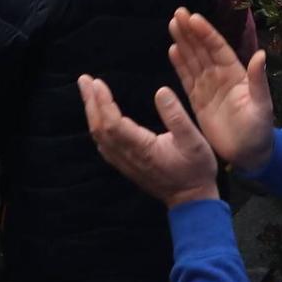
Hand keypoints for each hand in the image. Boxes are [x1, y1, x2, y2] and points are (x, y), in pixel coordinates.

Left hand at [79, 75, 220, 209]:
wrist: (192, 201)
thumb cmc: (196, 169)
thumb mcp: (195, 141)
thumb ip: (177, 116)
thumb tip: (161, 91)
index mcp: (143, 149)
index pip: (113, 124)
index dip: (103, 103)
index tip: (98, 82)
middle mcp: (129, 157)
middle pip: (100, 129)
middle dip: (91, 103)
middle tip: (84, 80)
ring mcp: (125, 163)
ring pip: (100, 137)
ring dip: (92, 113)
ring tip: (88, 92)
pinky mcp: (126, 166)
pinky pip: (105, 145)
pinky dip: (97, 126)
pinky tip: (98, 116)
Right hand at [167, 7, 275, 172]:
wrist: (249, 154)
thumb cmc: (260, 130)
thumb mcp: (262, 105)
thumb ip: (258, 80)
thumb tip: (261, 54)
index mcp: (235, 74)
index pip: (218, 48)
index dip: (206, 33)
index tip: (193, 18)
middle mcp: (220, 76)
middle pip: (202, 49)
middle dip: (191, 31)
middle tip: (178, 13)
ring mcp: (208, 87)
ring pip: (193, 60)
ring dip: (183, 42)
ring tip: (173, 24)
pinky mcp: (198, 100)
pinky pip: (187, 78)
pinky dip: (180, 64)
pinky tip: (172, 50)